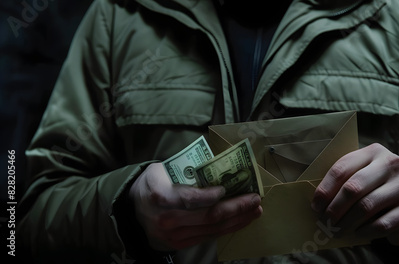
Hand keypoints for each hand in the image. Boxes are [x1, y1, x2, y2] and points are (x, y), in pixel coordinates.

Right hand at [129, 163, 262, 250]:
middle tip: (255, 198)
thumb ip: (186, 169)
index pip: (191, 199)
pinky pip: (209, 236)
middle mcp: (167, 219)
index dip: (211, 195)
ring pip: (213, 229)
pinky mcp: (180, 244)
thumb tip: (221, 164)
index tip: (227, 189)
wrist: (133, 210)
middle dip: (236, 207)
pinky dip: (227, 228)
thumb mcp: (161, 169)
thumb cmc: (153, 183)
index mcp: (160, 196)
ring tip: (254, 210)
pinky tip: (241, 220)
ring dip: (238, 220)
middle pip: (208, 216)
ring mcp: (174, 236)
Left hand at [311, 143, 398, 244]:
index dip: (325, 189)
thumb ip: (343, 181)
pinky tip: (357, 232)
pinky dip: (365, 231)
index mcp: (374, 152)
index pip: (342, 168)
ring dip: (345, 222)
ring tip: (335, 231)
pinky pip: (382, 224)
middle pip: (353, 187)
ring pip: (366, 206)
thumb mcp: (361, 177)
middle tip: (324, 222)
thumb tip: (317, 202)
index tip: (315, 206)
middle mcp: (391, 164)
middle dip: (334, 208)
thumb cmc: (374, 190)